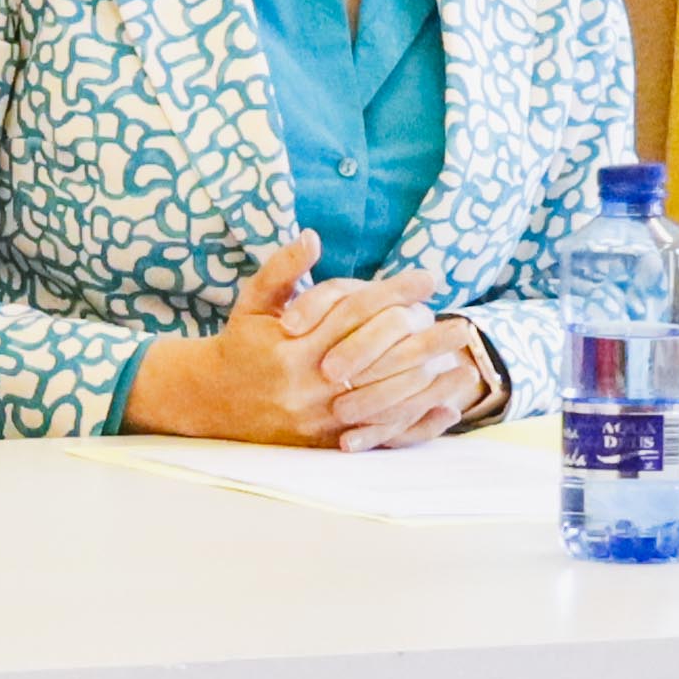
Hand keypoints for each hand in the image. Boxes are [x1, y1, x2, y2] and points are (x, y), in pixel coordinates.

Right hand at [128, 234, 485, 448]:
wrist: (212, 401)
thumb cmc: (241, 344)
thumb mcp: (252, 302)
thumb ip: (280, 270)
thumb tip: (311, 237)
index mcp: (291, 348)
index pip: (353, 313)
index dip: (393, 292)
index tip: (429, 278)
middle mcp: (307, 384)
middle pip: (377, 360)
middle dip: (424, 342)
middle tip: (462, 326)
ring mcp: (318, 417)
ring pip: (383, 400)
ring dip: (429, 383)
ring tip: (467, 366)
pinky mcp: (325, 441)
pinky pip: (378, 434)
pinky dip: (414, 423)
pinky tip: (445, 409)